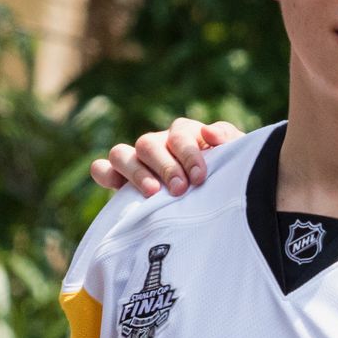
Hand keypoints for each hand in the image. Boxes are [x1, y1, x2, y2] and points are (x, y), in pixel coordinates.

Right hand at [90, 117, 242, 195]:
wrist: (219, 205)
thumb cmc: (227, 178)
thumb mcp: (236, 160)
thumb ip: (229, 141)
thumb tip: (208, 133)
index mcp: (185, 135)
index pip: (181, 133)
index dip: (189, 154)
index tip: (200, 178)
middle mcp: (158, 143)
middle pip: (149, 144)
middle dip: (165, 167)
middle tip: (180, 189)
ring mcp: (137, 160)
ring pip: (122, 153)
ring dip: (136, 173)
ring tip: (154, 194)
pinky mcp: (121, 178)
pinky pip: (102, 168)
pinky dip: (104, 173)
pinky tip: (114, 186)